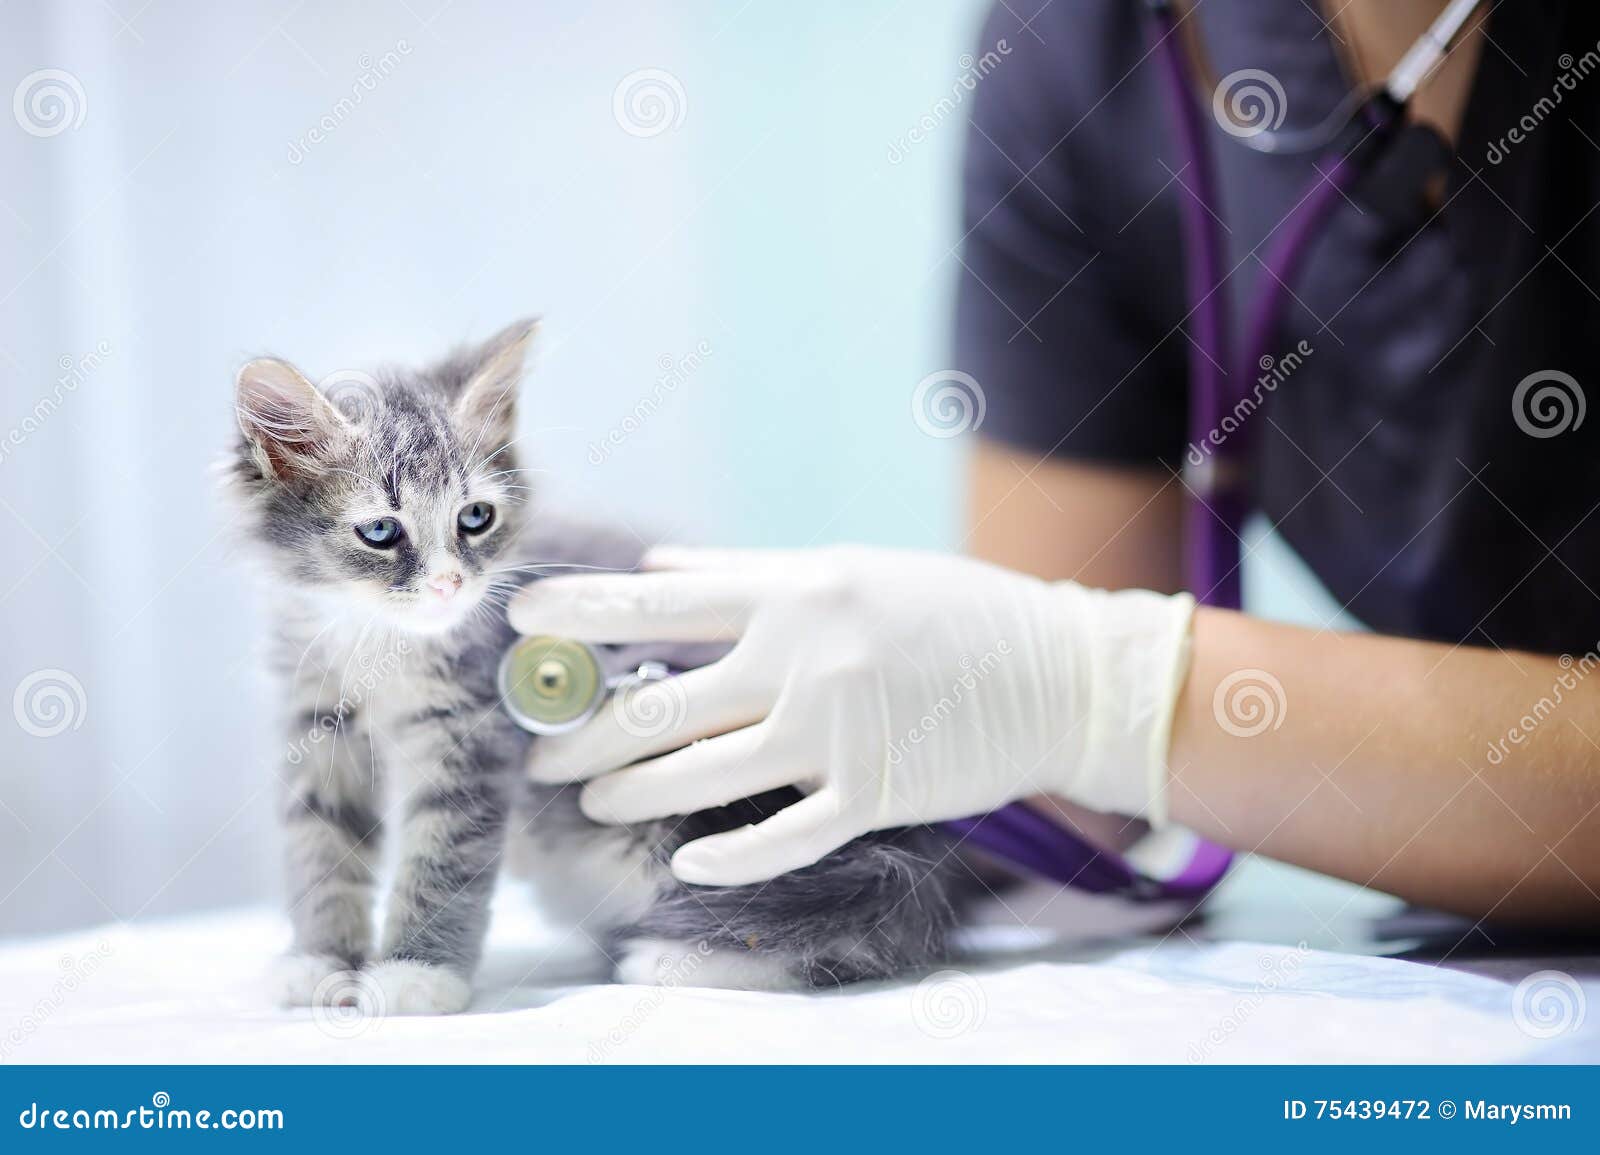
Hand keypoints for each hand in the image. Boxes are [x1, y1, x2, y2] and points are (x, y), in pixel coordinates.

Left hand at [509, 545, 1194, 885]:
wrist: (1057, 672)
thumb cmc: (947, 611)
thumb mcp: (847, 568)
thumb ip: (746, 570)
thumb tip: (658, 566)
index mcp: (796, 591)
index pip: (660, 601)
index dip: (580, 611)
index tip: (517, 617)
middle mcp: (805, 658)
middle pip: (660, 705)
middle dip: (580, 735)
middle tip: (537, 757)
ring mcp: (837, 732)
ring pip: (700, 776)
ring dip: (630, 793)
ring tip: (591, 800)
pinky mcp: (872, 794)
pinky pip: (779, 837)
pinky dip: (727, 856)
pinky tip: (688, 864)